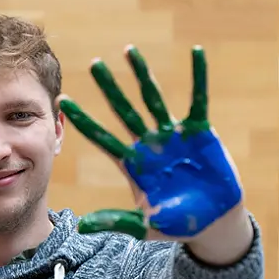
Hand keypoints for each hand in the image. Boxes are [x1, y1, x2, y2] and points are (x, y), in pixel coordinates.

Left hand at [61, 45, 241, 239]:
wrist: (214, 221)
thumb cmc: (178, 224)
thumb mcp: (144, 226)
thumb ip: (116, 221)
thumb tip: (81, 227)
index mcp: (134, 164)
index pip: (103, 138)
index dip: (84, 121)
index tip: (64, 101)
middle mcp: (150, 144)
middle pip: (124, 111)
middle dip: (110, 89)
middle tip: (95, 64)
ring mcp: (174, 135)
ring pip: (153, 98)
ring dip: (142, 74)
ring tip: (128, 50)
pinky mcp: (199, 131)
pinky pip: (198, 99)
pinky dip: (198, 77)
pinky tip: (196, 53)